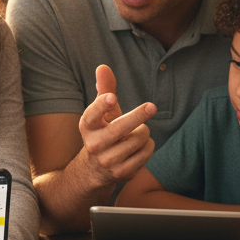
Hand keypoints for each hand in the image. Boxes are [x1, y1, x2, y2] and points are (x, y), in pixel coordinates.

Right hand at [77, 65, 155, 187]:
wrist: (95, 169)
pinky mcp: (122, 173)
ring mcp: (107, 160)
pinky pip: (145, 152)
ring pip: (138, 138)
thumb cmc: (103, 131)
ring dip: (143, 131)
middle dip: (138, 115)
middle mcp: (94, 144)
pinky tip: (140, 145)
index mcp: (87, 126)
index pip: (92, 114)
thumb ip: (104, 90)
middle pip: (120, 128)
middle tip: (152, 106)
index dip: (101, 106)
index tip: (112, 98)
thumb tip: (103, 67)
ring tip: (137, 132)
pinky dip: (148, 145)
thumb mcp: (102, 113)